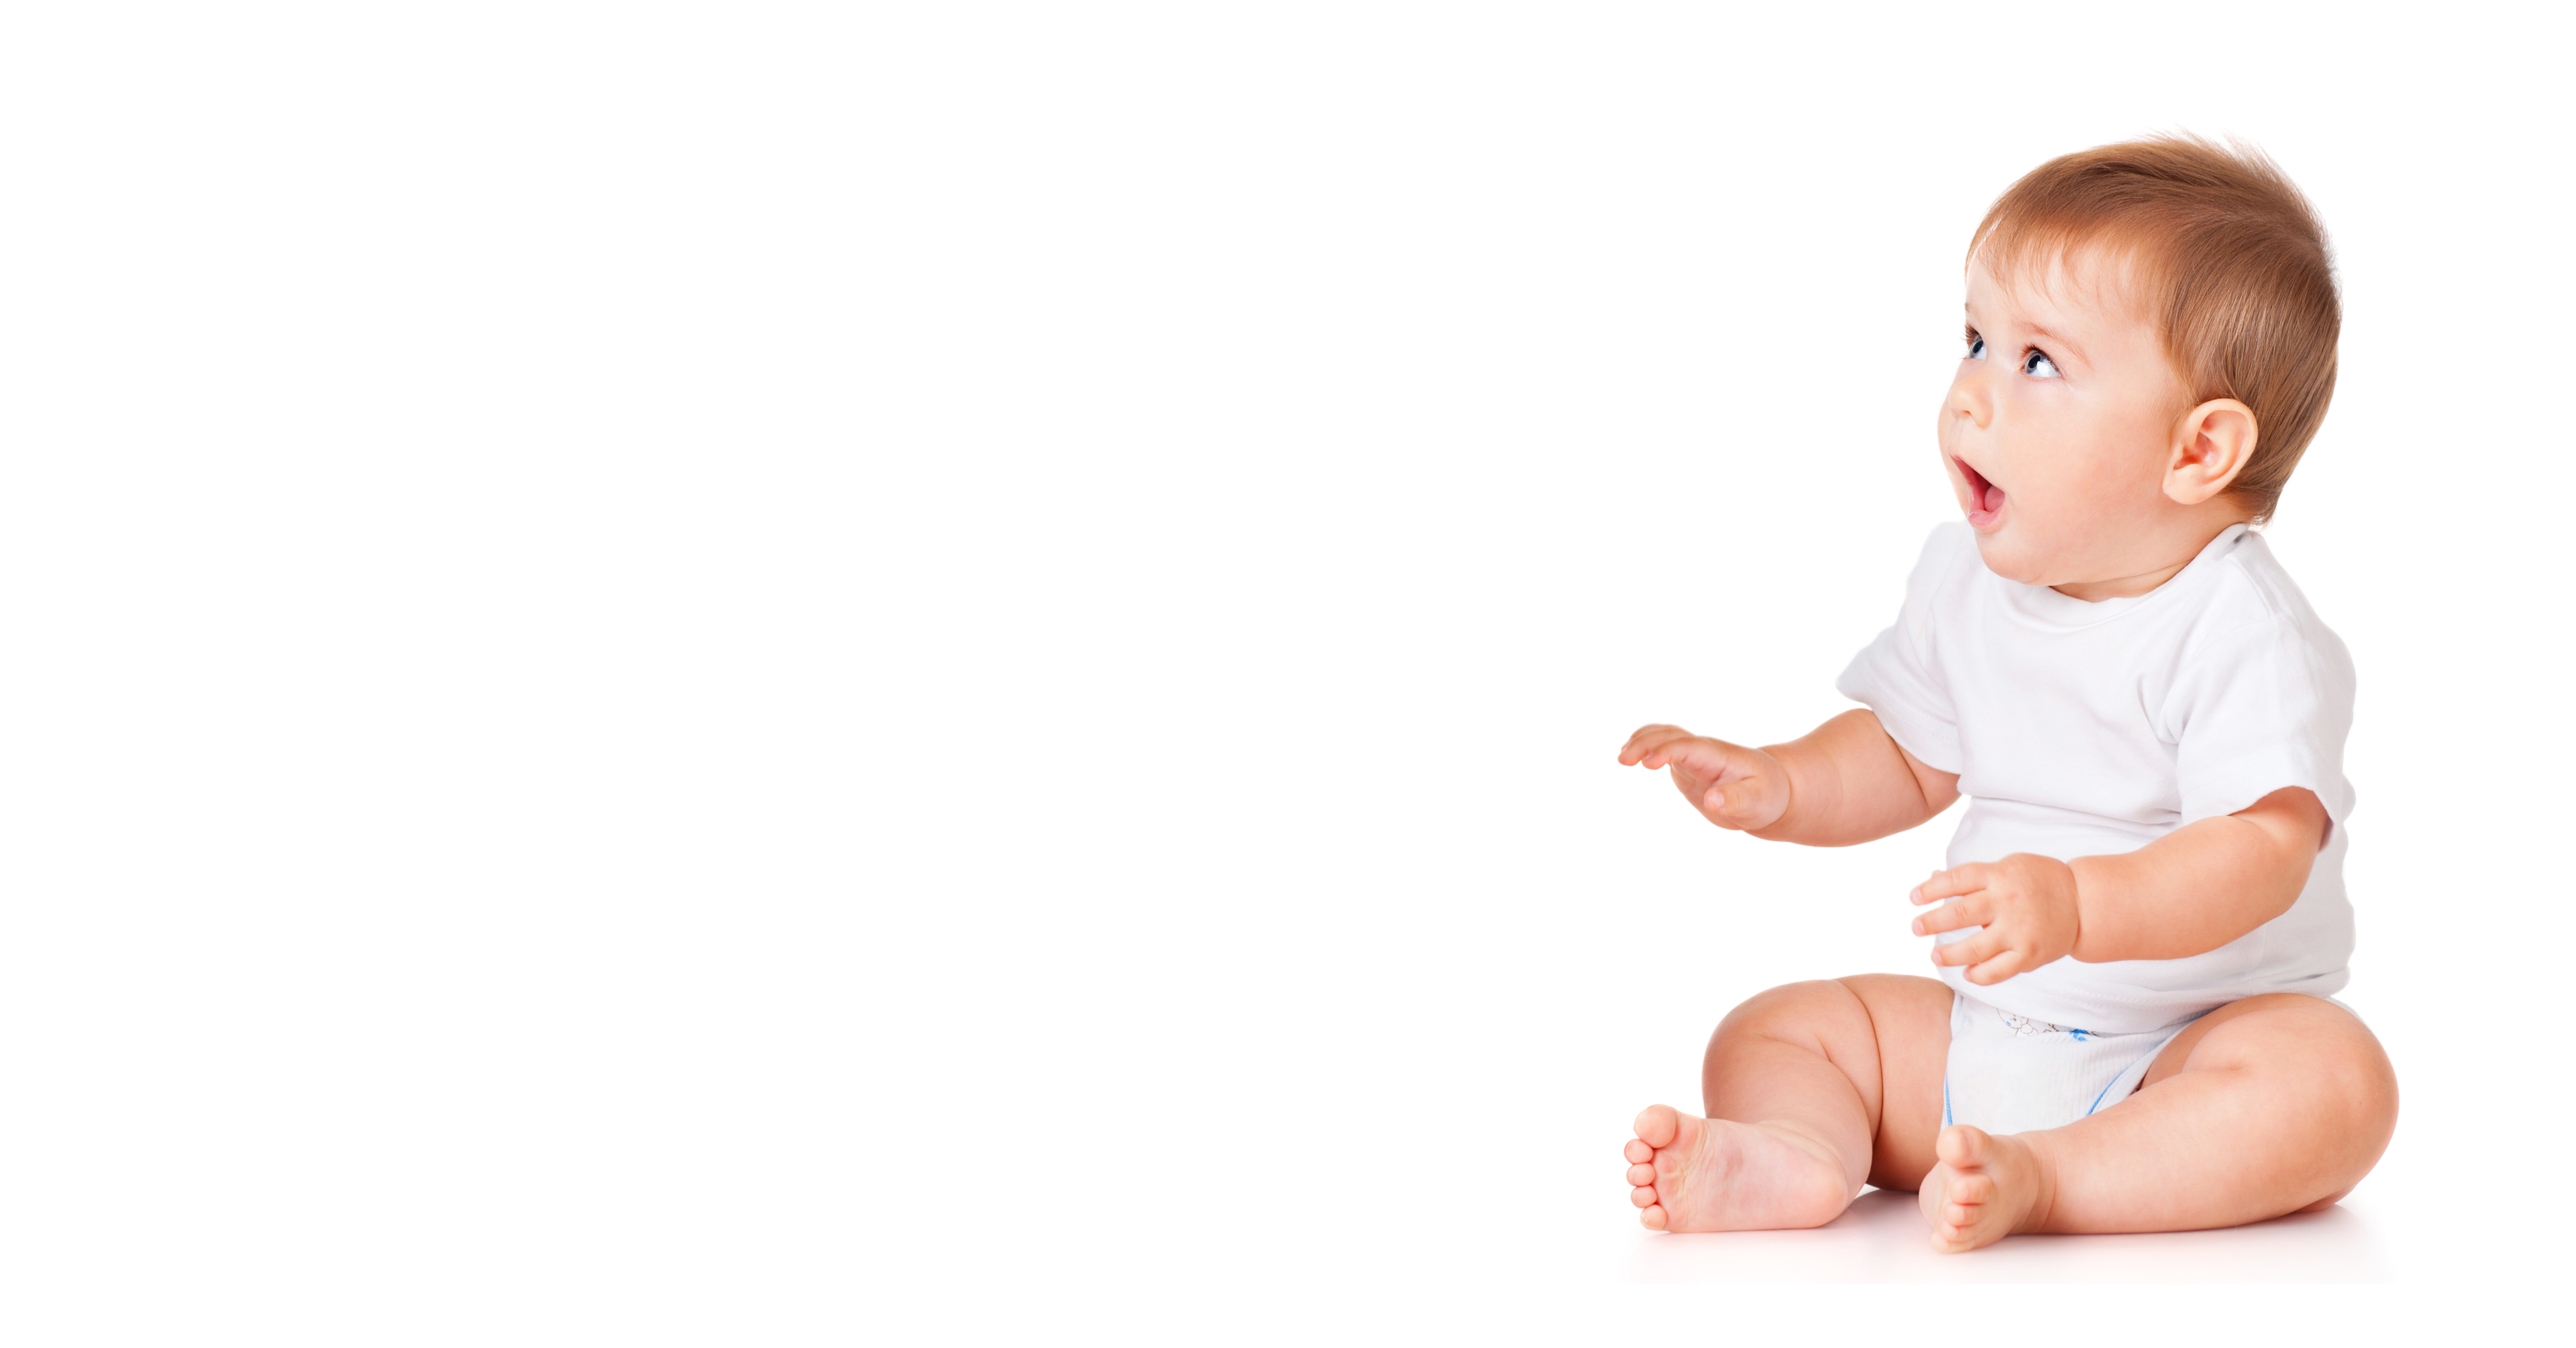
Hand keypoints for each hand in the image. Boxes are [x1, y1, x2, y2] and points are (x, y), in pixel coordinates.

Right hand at [1617, 724, 1790, 831]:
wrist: (1770, 789)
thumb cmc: (1766, 795)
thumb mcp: (1758, 802)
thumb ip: (1737, 800)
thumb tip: (1711, 801)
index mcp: (1720, 756)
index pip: (1689, 747)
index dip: (1667, 752)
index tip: (1647, 764)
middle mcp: (1703, 750)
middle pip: (1671, 735)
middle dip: (1645, 743)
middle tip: (1622, 760)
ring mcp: (1693, 755)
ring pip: (1664, 735)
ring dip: (1641, 740)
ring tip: (1622, 758)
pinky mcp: (1686, 764)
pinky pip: (1662, 746)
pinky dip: (1644, 745)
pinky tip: (1629, 755)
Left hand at [1909, 855, 2080, 985]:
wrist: (2082, 902)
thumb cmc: (2039, 881)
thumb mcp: (2008, 867)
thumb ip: (1974, 877)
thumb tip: (1933, 878)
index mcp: (1999, 876)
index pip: (1957, 880)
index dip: (1930, 889)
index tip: (1913, 898)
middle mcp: (2007, 902)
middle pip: (1960, 913)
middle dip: (1932, 921)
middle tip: (1915, 927)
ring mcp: (2018, 930)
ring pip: (1974, 947)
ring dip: (1949, 954)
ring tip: (1935, 955)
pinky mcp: (2028, 954)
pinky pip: (1998, 970)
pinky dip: (1979, 975)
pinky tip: (1967, 973)